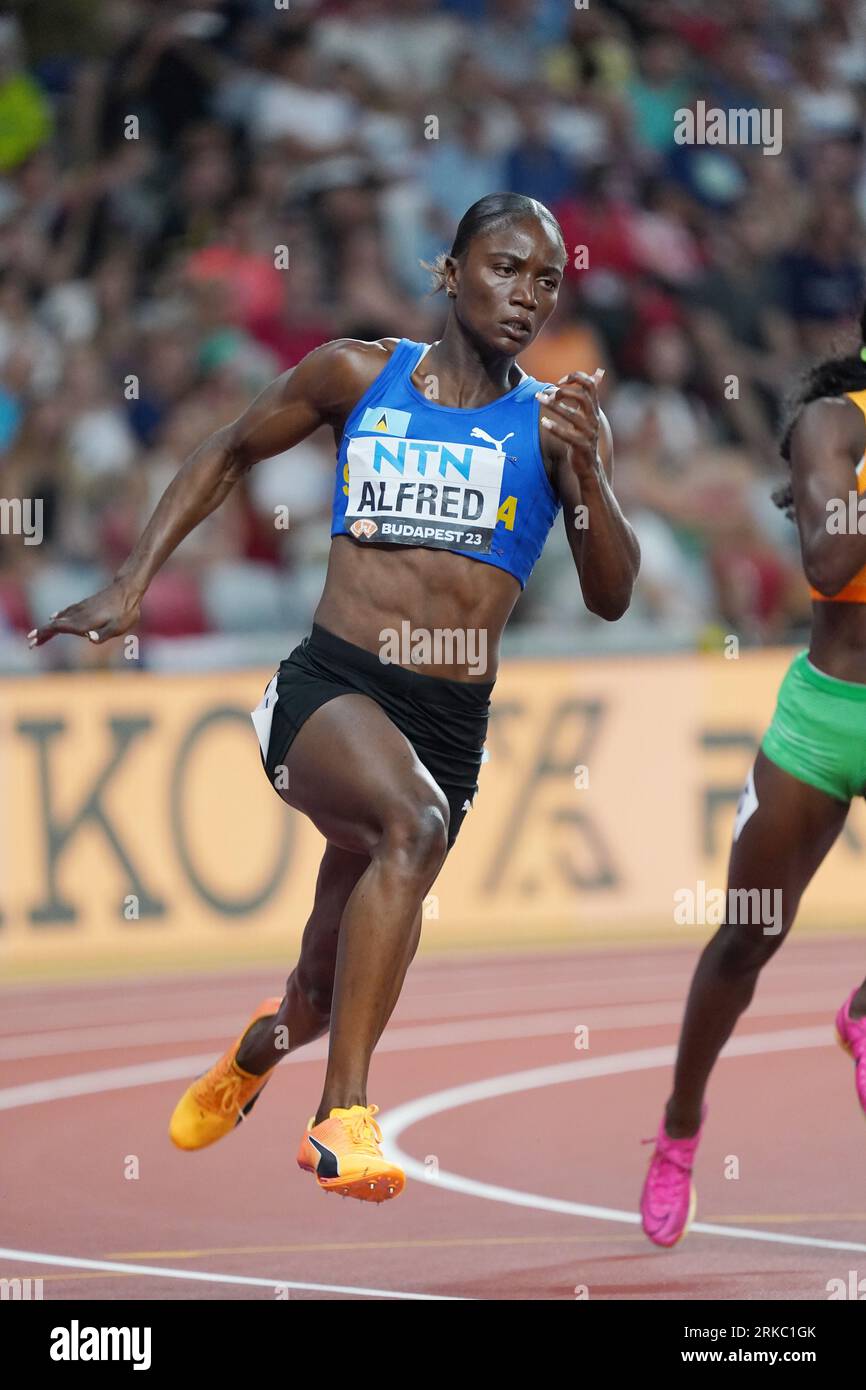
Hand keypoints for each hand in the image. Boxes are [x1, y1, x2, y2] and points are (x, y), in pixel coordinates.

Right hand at [27, 578, 142, 648]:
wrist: (128, 589)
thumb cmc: (125, 611)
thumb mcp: (119, 627)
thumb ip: (104, 634)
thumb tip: (89, 639)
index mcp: (84, 622)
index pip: (58, 628)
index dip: (44, 634)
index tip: (33, 641)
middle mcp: (79, 614)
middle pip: (55, 625)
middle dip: (43, 634)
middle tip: (31, 643)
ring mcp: (82, 608)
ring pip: (60, 618)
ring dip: (49, 627)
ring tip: (39, 634)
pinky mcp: (86, 604)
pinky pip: (67, 612)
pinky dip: (59, 617)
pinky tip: (54, 617)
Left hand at [536, 367, 604, 475]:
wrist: (589, 466)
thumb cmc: (584, 437)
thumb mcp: (588, 414)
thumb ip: (589, 395)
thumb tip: (599, 372)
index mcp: (594, 409)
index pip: (590, 385)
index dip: (575, 378)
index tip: (558, 382)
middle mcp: (594, 419)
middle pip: (583, 396)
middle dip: (563, 391)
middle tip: (547, 393)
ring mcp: (589, 432)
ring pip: (572, 415)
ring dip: (553, 406)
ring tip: (538, 399)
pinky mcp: (582, 446)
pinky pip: (568, 435)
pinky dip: (555, 428)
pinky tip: (543, 423)